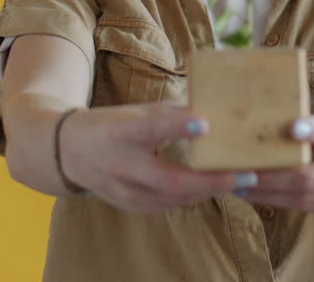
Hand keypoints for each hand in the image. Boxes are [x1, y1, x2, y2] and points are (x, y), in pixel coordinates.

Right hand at [58, 103, 257, 212]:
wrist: (67, 152)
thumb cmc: (111, 124)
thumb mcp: (135, 112)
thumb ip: (171, 112)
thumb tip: (213, 106)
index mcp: (120, 132)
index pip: (150, 129)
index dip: (177, 127)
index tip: (205, 123)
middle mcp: (120, 165)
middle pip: (170, 180)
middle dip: (211, 180)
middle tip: (246, 174)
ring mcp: (124, 191)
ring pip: (174, 197)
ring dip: (210, 190)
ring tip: (242, 179)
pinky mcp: (130, 206)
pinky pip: (168, 204)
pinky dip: (194, 196)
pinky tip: (216, 187)